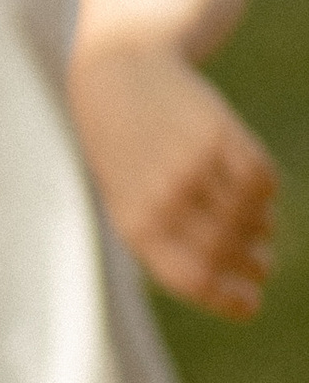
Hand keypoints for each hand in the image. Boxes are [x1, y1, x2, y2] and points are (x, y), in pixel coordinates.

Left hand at [71, 43, 277, 318]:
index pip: (194, 280)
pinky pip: (262, 178)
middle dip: (253, 266)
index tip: (251, 303)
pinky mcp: (218, 131)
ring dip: (261, 229)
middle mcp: (164, 198)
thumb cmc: (125, 154)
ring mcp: (193, 164)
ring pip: (252, 216)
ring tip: (254, 224)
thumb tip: (234, 291)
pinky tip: (254, 189)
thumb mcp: (129, 204)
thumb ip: (170, 247)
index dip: (230, 300)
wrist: (116, 78)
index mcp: (135, 226)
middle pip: (229, 252)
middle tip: (261, 265)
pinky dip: (267, 191)